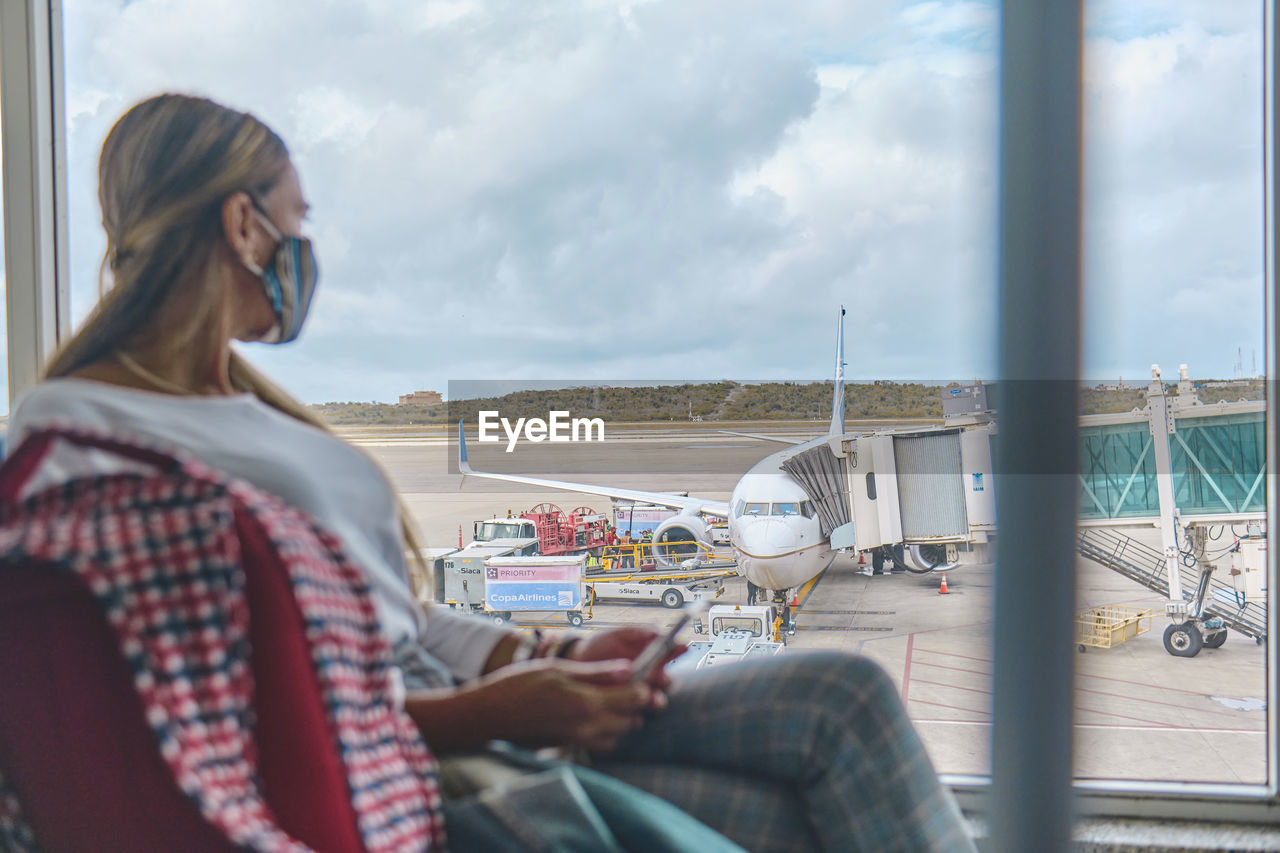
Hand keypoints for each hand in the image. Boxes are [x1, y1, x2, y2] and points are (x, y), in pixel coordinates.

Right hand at [460, 658, 650, 752]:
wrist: (489, 716)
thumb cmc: (518, 686)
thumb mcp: (558, 670)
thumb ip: (596, 672)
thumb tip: (628, 669)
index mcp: (587, 703)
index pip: (635, 699)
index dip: (642, 686)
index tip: (638, 677)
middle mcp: (587, 726)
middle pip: (631, 720)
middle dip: (634, 705)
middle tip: (624, 687)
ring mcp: (577, 740)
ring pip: (617, 735)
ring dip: (619, 720)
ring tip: (606, 700)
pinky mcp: (568, 746)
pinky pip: (598, 743)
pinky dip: (603, 732)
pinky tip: (589, 714)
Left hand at [571, 627, 686, 707]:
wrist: (578, 663)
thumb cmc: (602, 645)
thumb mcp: (618, 635)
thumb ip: (638, 632)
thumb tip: (659, 632)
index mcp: (652, 656)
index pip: (671, 654)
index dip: (679, 650)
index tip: (682, 646)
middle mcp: (650, 677)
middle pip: (667, 682)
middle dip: (667, 681)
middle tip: (662, 678)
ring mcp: (639, 694)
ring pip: (656, 702)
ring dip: (655, 701)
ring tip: (651, 699)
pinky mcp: (626, 710)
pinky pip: (637, 717)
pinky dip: (636, 717)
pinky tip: (633, 714)